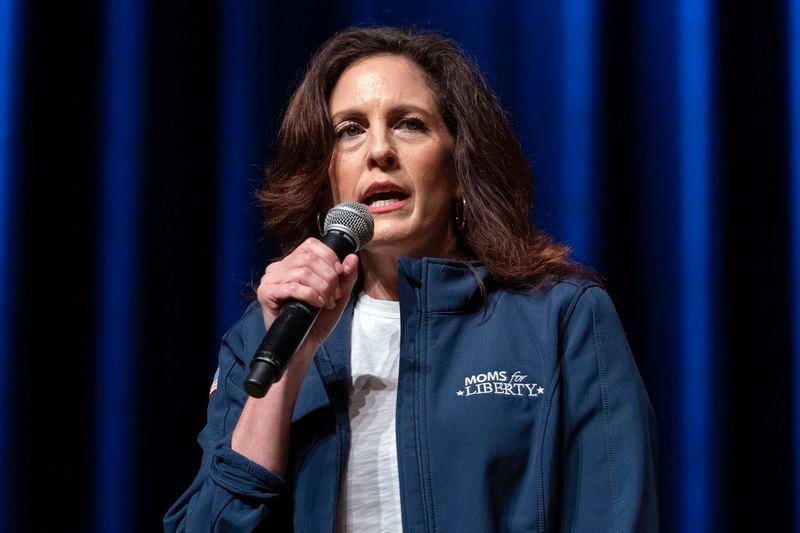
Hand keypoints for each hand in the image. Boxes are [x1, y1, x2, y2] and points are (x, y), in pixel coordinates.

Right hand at [256, 238, 358, 365]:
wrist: (303, 346)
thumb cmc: (316, 321)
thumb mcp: (337, 296)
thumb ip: (346, 277)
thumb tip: (352, 257)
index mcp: (293, 262)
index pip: (312, 245)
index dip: (330, 258)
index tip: (339, 275)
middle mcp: (279, 267)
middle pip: (310, 258)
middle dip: (329, 278)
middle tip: (334, 296)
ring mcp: (270, 279)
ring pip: (303, 272)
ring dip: (322, 288)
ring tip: (326, 303)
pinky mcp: (266, 293)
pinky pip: (292, 287)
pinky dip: (310, 295)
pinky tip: (317, 304)